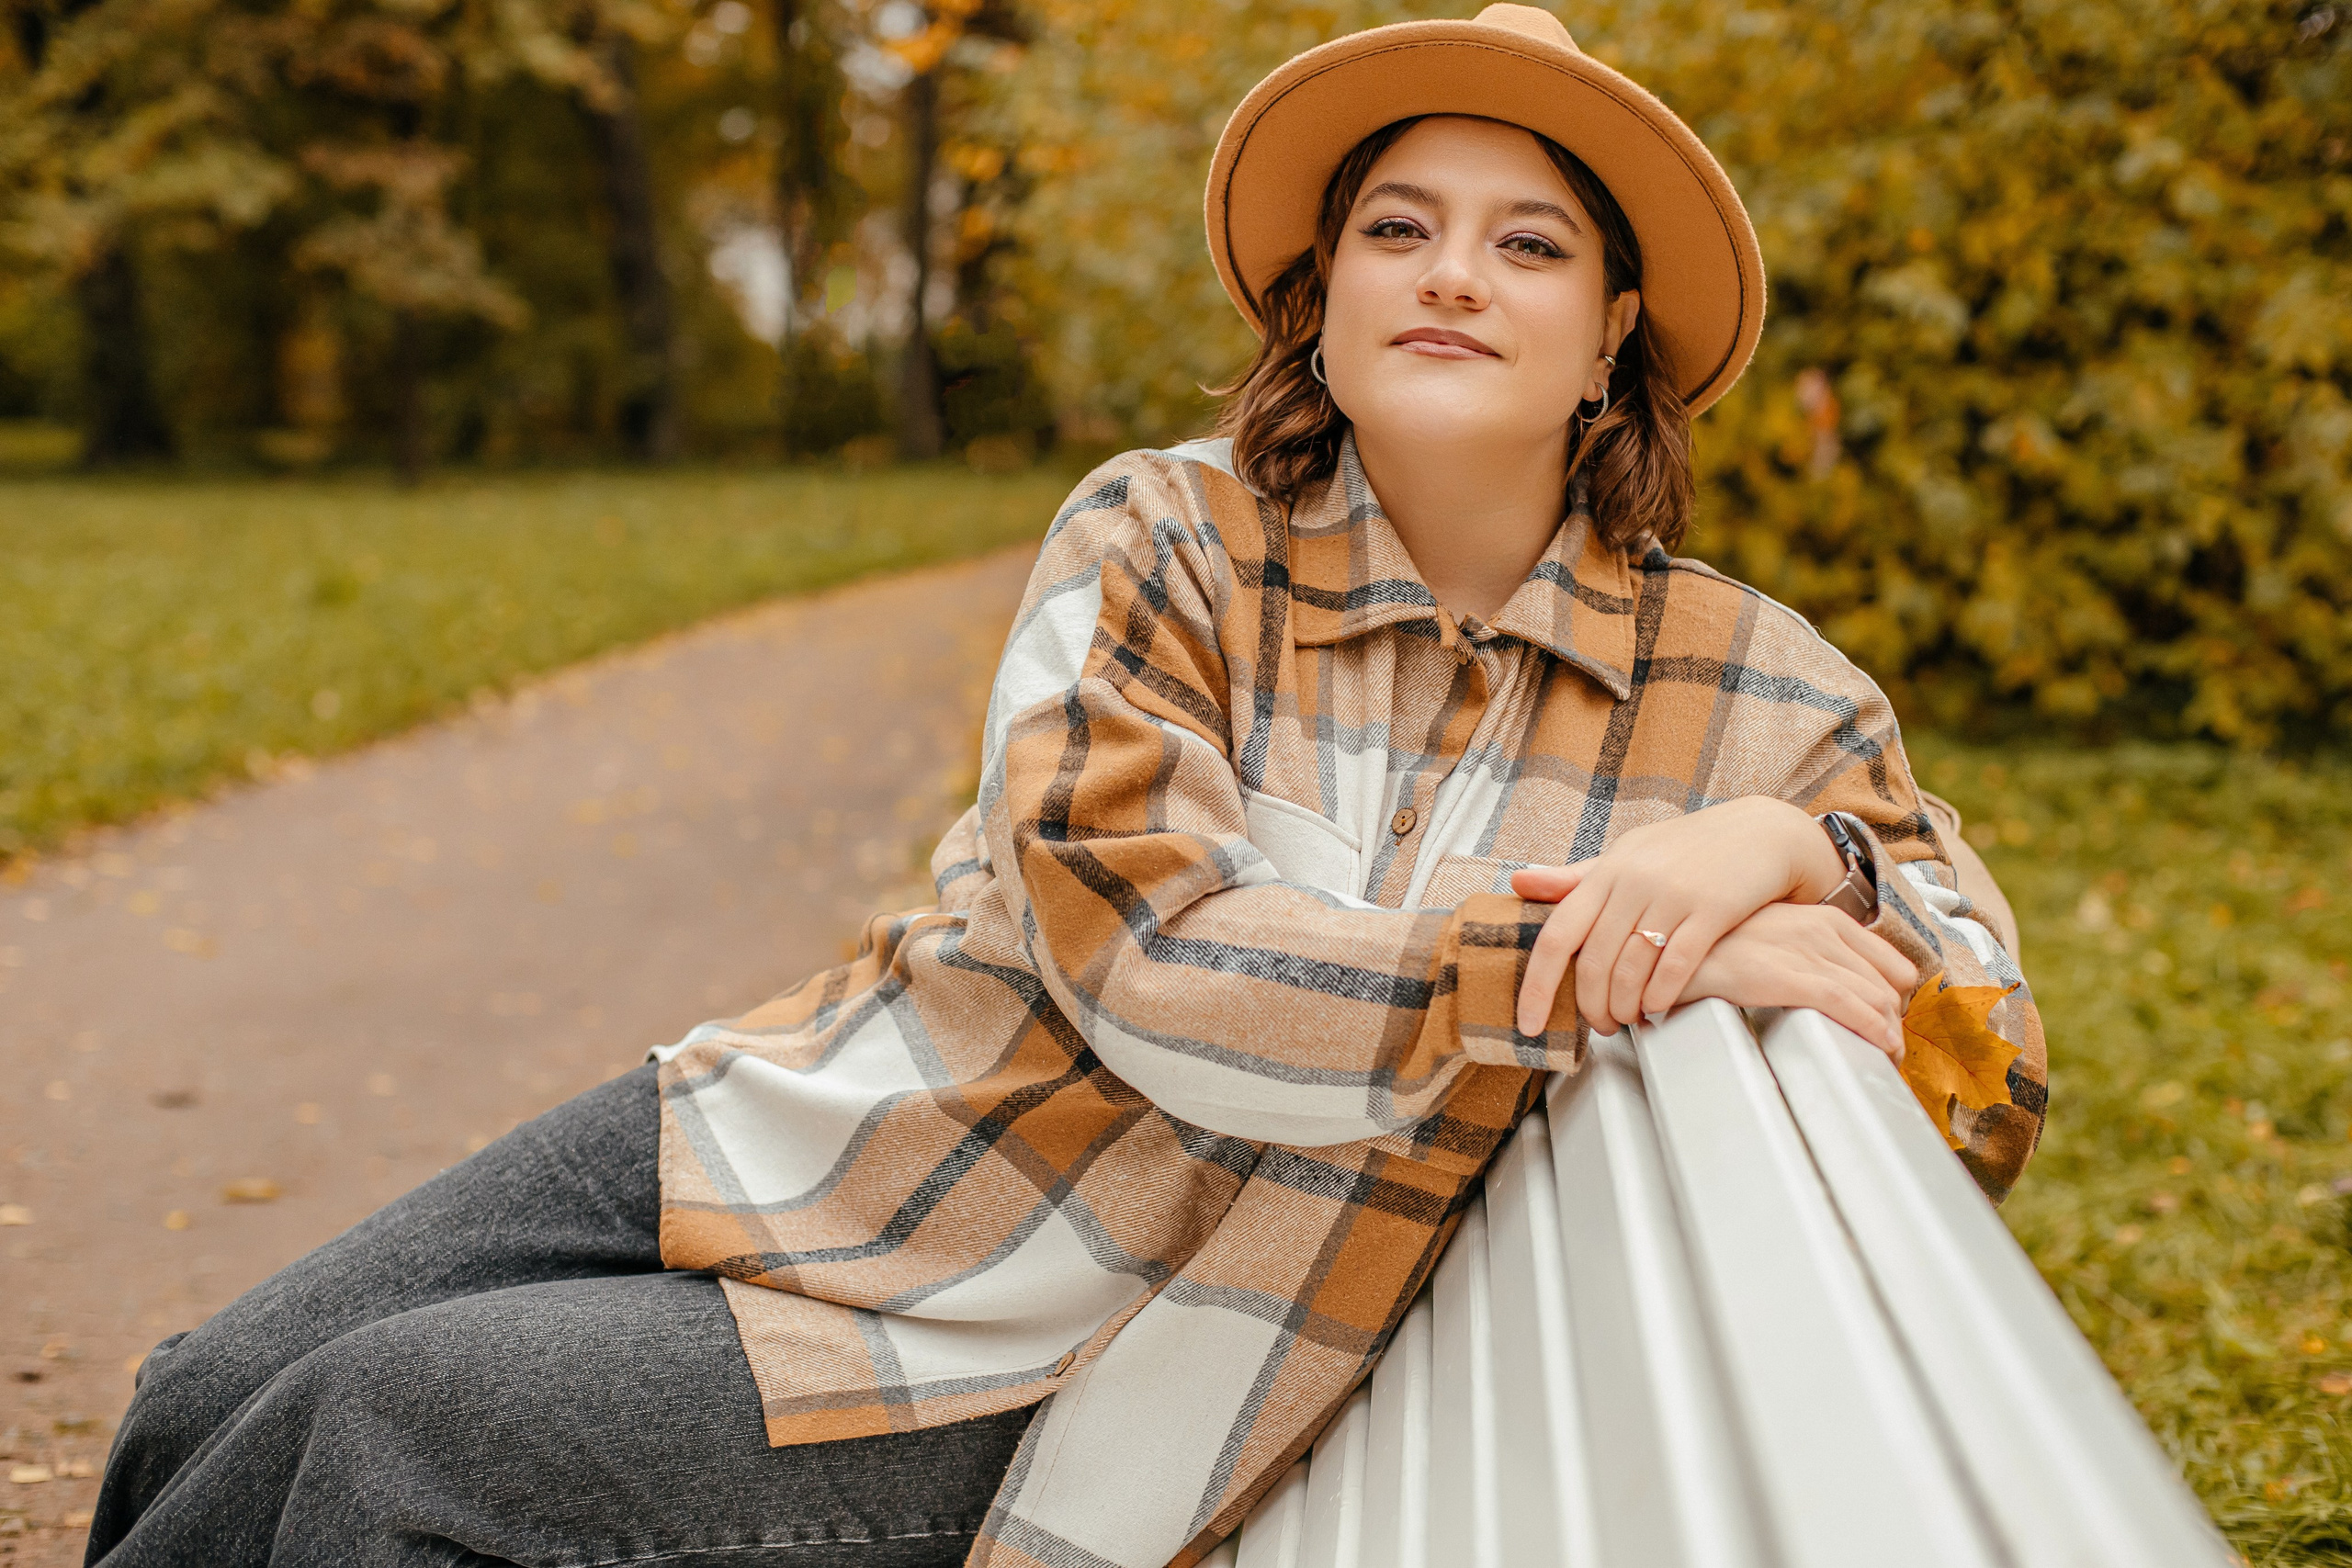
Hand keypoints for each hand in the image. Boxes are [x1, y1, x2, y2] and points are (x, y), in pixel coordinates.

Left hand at [1508, 797, 1850, 1035]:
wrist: (1760, 832)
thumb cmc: (1685, 850)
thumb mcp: (1627, 856)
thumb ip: (1575, 879)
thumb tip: (1518, 882)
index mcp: (1608, 871)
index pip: (1558, 936)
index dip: (1538, 985)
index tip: (1529, 1023)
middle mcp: (1635, 881)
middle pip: (1595, 963)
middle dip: (1592, 1007)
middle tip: (1600, 1026)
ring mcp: (1674, 895)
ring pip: (1632, 970)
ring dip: (1625, 1008)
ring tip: (1628, 1020)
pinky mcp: (1714, 910)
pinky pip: (1676, 967)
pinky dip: (1661, 997)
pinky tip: (1658, 1008)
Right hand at [1672, 901, 1916, 1060]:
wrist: (1667, 944)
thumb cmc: (1717, 949)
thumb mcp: (1773, 940)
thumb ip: (1808, 956)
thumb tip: (1836, 992)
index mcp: (1824, 919)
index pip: (1892, 964)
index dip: (1899, 1002)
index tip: (1891, 1027)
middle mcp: (1822, 930)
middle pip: (1889, 987)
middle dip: (1896, 1026)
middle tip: (1888, 1055)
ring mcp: (1805, 950)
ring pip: (1875, 998)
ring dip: (1888, 1037)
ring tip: (1883, 1061)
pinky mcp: (1787, 975)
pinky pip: (1850, 1005)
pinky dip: (1872, 1030)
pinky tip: (1877, 1048)